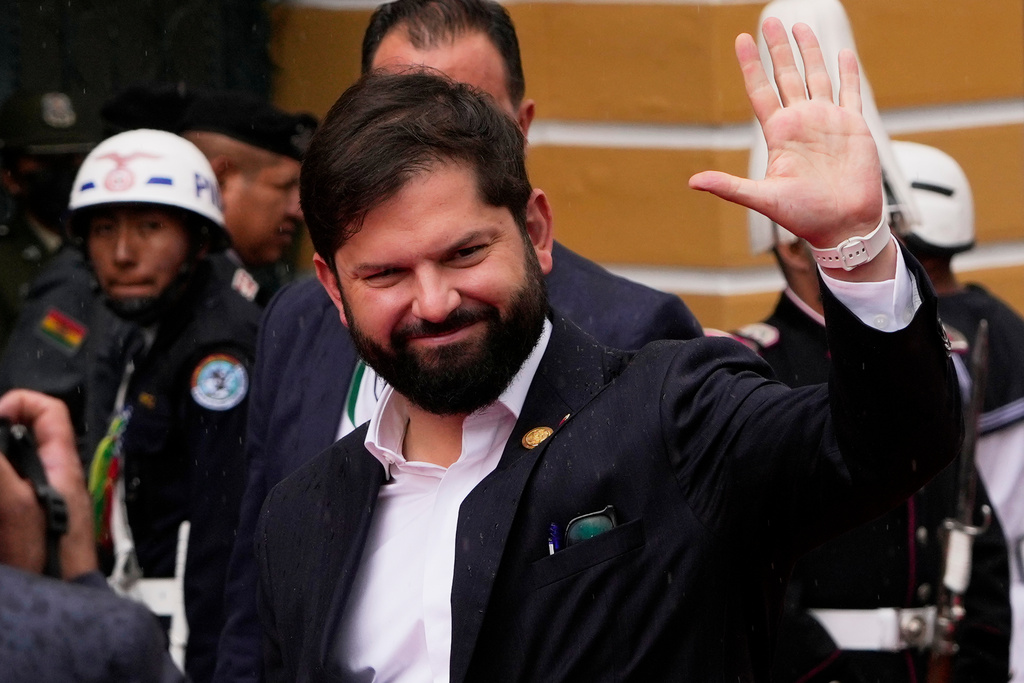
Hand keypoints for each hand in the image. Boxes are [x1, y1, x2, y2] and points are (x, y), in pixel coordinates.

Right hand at [0, 390, 96, 577]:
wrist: (54, 600)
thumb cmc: (53, 561)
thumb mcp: (17, 504)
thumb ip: (0, 467)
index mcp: (59, 464)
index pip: (49, 412)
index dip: (19, 403)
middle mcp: (46, 476)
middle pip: (15, 439)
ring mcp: (30, 499)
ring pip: (8, 470)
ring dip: (3, 474)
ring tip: (0, 503)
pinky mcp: (15, 520)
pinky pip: (5, 494)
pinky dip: (1, 494)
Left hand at [690, 19, 893, 279]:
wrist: (844, 226)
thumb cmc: (805, 217)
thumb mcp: (763, 199)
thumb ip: (730, 187)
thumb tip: (693, 182)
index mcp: (778, 134)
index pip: (760, 90)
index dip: (751, 65)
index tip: (741, 40)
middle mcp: (801, 123)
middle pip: (786, 76)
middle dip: (778, 49)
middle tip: (771, 21)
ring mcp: (827, 122)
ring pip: (816, 76)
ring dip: (809, 52)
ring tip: (800, 26)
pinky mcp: (853, 126)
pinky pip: (849, 92)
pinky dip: (847, 72)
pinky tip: (841, 52)